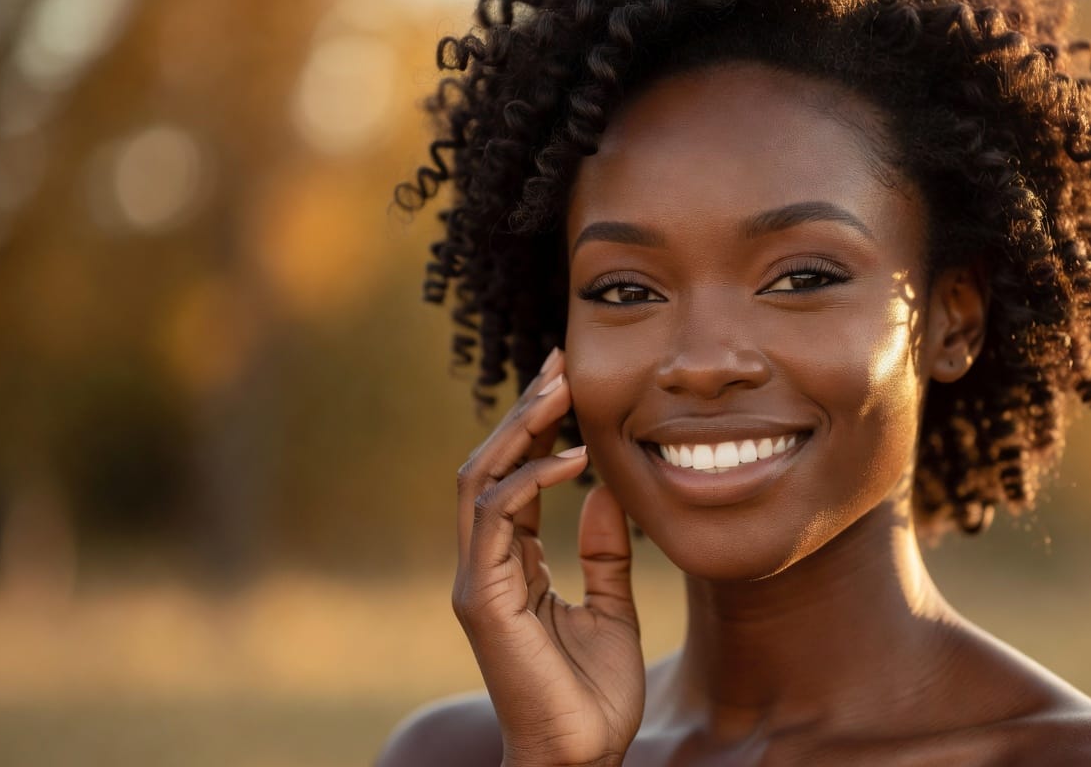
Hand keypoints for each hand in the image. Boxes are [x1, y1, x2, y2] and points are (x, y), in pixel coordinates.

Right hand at [452, 348, 643, 766]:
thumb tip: (606, 490)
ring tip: (562, 389)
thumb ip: (603, 554)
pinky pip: (497, 521)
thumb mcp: (613, 610)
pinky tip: (575, 459)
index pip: (513, 480)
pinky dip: (531, 482)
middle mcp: (486, 567)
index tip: (568, 383)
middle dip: (524, 412)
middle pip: (489, 467)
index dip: (536, 429)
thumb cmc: (594, 697)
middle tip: (560, 363)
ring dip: (520, 430)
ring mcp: (478, 582)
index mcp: (511, 567)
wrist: (582, 759)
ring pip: (481, 482)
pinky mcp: (483, 601)